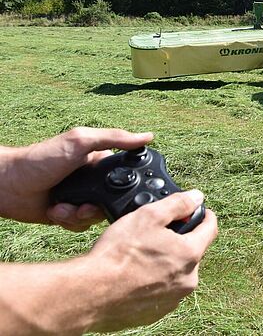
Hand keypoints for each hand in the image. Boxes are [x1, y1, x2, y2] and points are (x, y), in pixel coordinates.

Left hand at [0, 127, 152, 228]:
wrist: (8, 185)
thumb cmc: (41, 158)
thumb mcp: (80, 141)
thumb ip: (115, 138)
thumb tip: (148, 136)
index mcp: (99, 163)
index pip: (126, 177)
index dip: (125, 187)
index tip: (116, 192)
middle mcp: (92, 181)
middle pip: (114, 202)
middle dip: (98, 207)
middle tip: (84, 206)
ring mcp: (80, 198)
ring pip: (97, 217)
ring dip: (79, 215)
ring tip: (65, 208)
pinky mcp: (67, 215)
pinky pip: (80, 226)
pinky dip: (68, 221)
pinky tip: (55, 211)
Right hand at [84, 190, 217, 332]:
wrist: (90, 293)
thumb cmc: (117, 255)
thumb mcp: (148, 216)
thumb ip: (177, 204)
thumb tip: (196, 197)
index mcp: (190, 254)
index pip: (211, 228)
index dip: (204, 215)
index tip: (197, 211)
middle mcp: (188, 280)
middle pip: (192, 251)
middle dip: (179, 241)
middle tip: (155, 236)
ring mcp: (173, 299)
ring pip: (177, 272)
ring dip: (166, 263)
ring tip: (140, 257)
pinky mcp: (156, 312)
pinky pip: (162, 291)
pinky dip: (153, 282)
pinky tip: (134, 276)